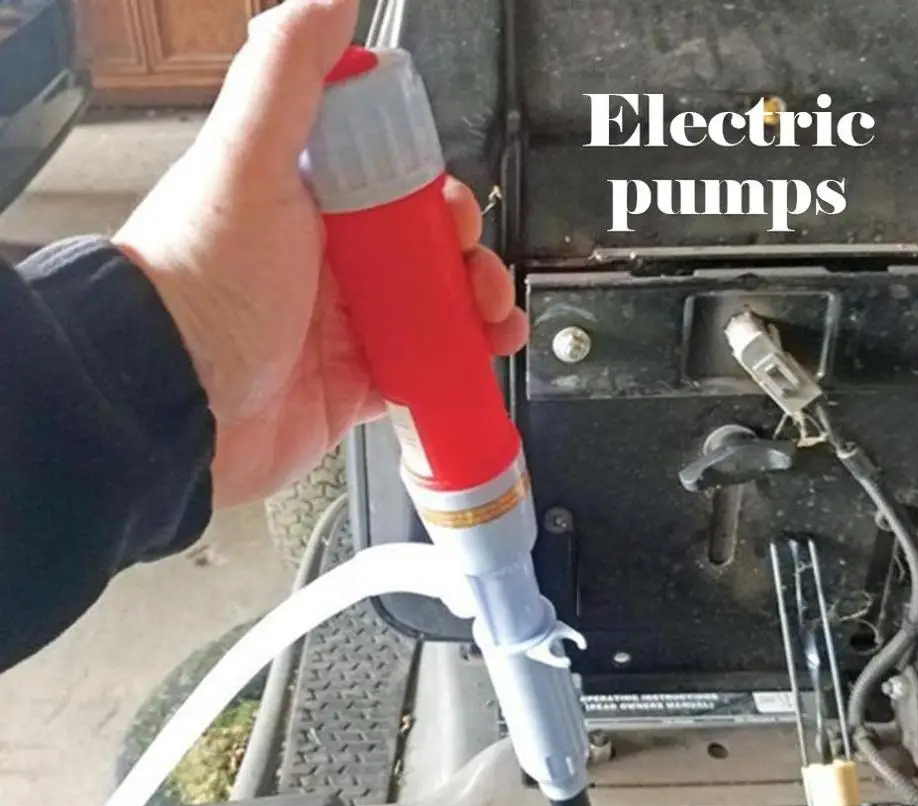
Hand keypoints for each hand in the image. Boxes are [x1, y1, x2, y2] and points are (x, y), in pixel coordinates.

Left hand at [114, 0, 525, 506]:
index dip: (430, 192)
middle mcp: (322, 264)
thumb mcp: (243, 164)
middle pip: (418, 251)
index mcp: (301, 204)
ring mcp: (339, 328)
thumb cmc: (199, 286)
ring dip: (473, 311)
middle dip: (464, 259)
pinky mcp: (350, 386)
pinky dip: (453, 366)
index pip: (387, 184)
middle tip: (475, 274)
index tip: (449, 209)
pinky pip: (419, 371)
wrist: (173, 403)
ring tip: (493, 322)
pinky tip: (474, 359)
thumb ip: (287, 80)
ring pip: (428, 310)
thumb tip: (328, 4)